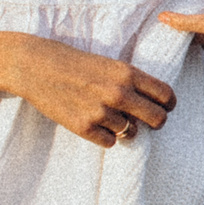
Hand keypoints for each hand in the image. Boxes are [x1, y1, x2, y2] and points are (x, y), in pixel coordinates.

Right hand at [10, 37, 175, 148]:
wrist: (34, 66)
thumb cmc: (72, 62)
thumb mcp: (107, 63)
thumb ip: (130, 80)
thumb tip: (152, 102)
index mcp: (127, 73)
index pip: (166, 95)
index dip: (169, 104)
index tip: (165, 107)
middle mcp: (118, 93)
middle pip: (158, 119)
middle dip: (155, 122)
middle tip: (146, 121)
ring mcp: (101, 112)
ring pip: (131, 133)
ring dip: (124, 128)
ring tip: (106, 115)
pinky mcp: (84, 127)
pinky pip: (110, 142)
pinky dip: (105, 136)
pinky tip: (94, 123)